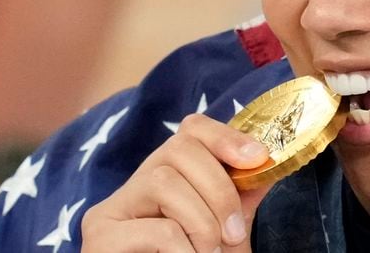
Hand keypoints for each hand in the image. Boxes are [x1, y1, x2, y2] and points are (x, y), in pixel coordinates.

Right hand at [81, 113, 270, 251]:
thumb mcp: (226, 225)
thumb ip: (242, 195)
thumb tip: (270, 160)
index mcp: (168, 172)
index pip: (191, 129)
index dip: (226, 136)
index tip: (258, 158)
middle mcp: (136, 181)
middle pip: (179, 148)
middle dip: (219, 189)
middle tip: (234, 233)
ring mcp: (112, 207)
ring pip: (164, 182)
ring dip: (202, 222)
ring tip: (210, 252)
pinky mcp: (99, 235)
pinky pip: (156, 229)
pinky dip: (184, 248)